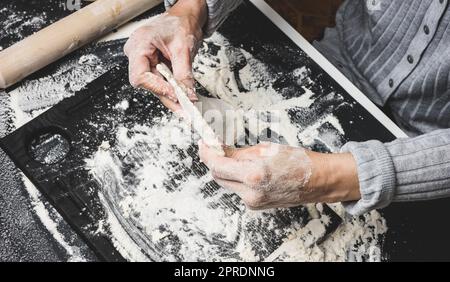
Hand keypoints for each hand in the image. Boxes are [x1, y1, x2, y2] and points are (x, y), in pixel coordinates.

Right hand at [124, 0, 206, 111]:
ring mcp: (143, 60)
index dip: (158, 88)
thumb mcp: (184, 49)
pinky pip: (160, 81)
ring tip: (186, 105)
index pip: (140, 76)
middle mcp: (137, 53)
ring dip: (171, 95)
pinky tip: (183, 96)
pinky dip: (172, 89)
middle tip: (184, 109)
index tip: (175, 96)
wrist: (185, 17)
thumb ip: (184, 74)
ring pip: (155, 85)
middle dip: (167, 96)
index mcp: (139, 44)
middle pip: (147, 84)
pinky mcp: (151, 65)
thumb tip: (188, 95)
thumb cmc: (181, 24)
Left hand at [198, 142, 360, 209]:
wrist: (318, 180)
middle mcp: (250, 193)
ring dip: (226, 170)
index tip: (203, 145)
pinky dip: (237, 179)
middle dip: (214, 161)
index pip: (217, 165)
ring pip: (227, 184)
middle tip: (216, 148)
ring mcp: (253, 202)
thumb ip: (239, 153)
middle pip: (218, 177)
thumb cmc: (298, 161)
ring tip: (236, 157)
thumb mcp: (266, 149)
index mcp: (253, 175)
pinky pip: (239, 190)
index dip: (206, 154)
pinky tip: (247, 170)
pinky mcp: (256, 206)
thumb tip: (220, 151)